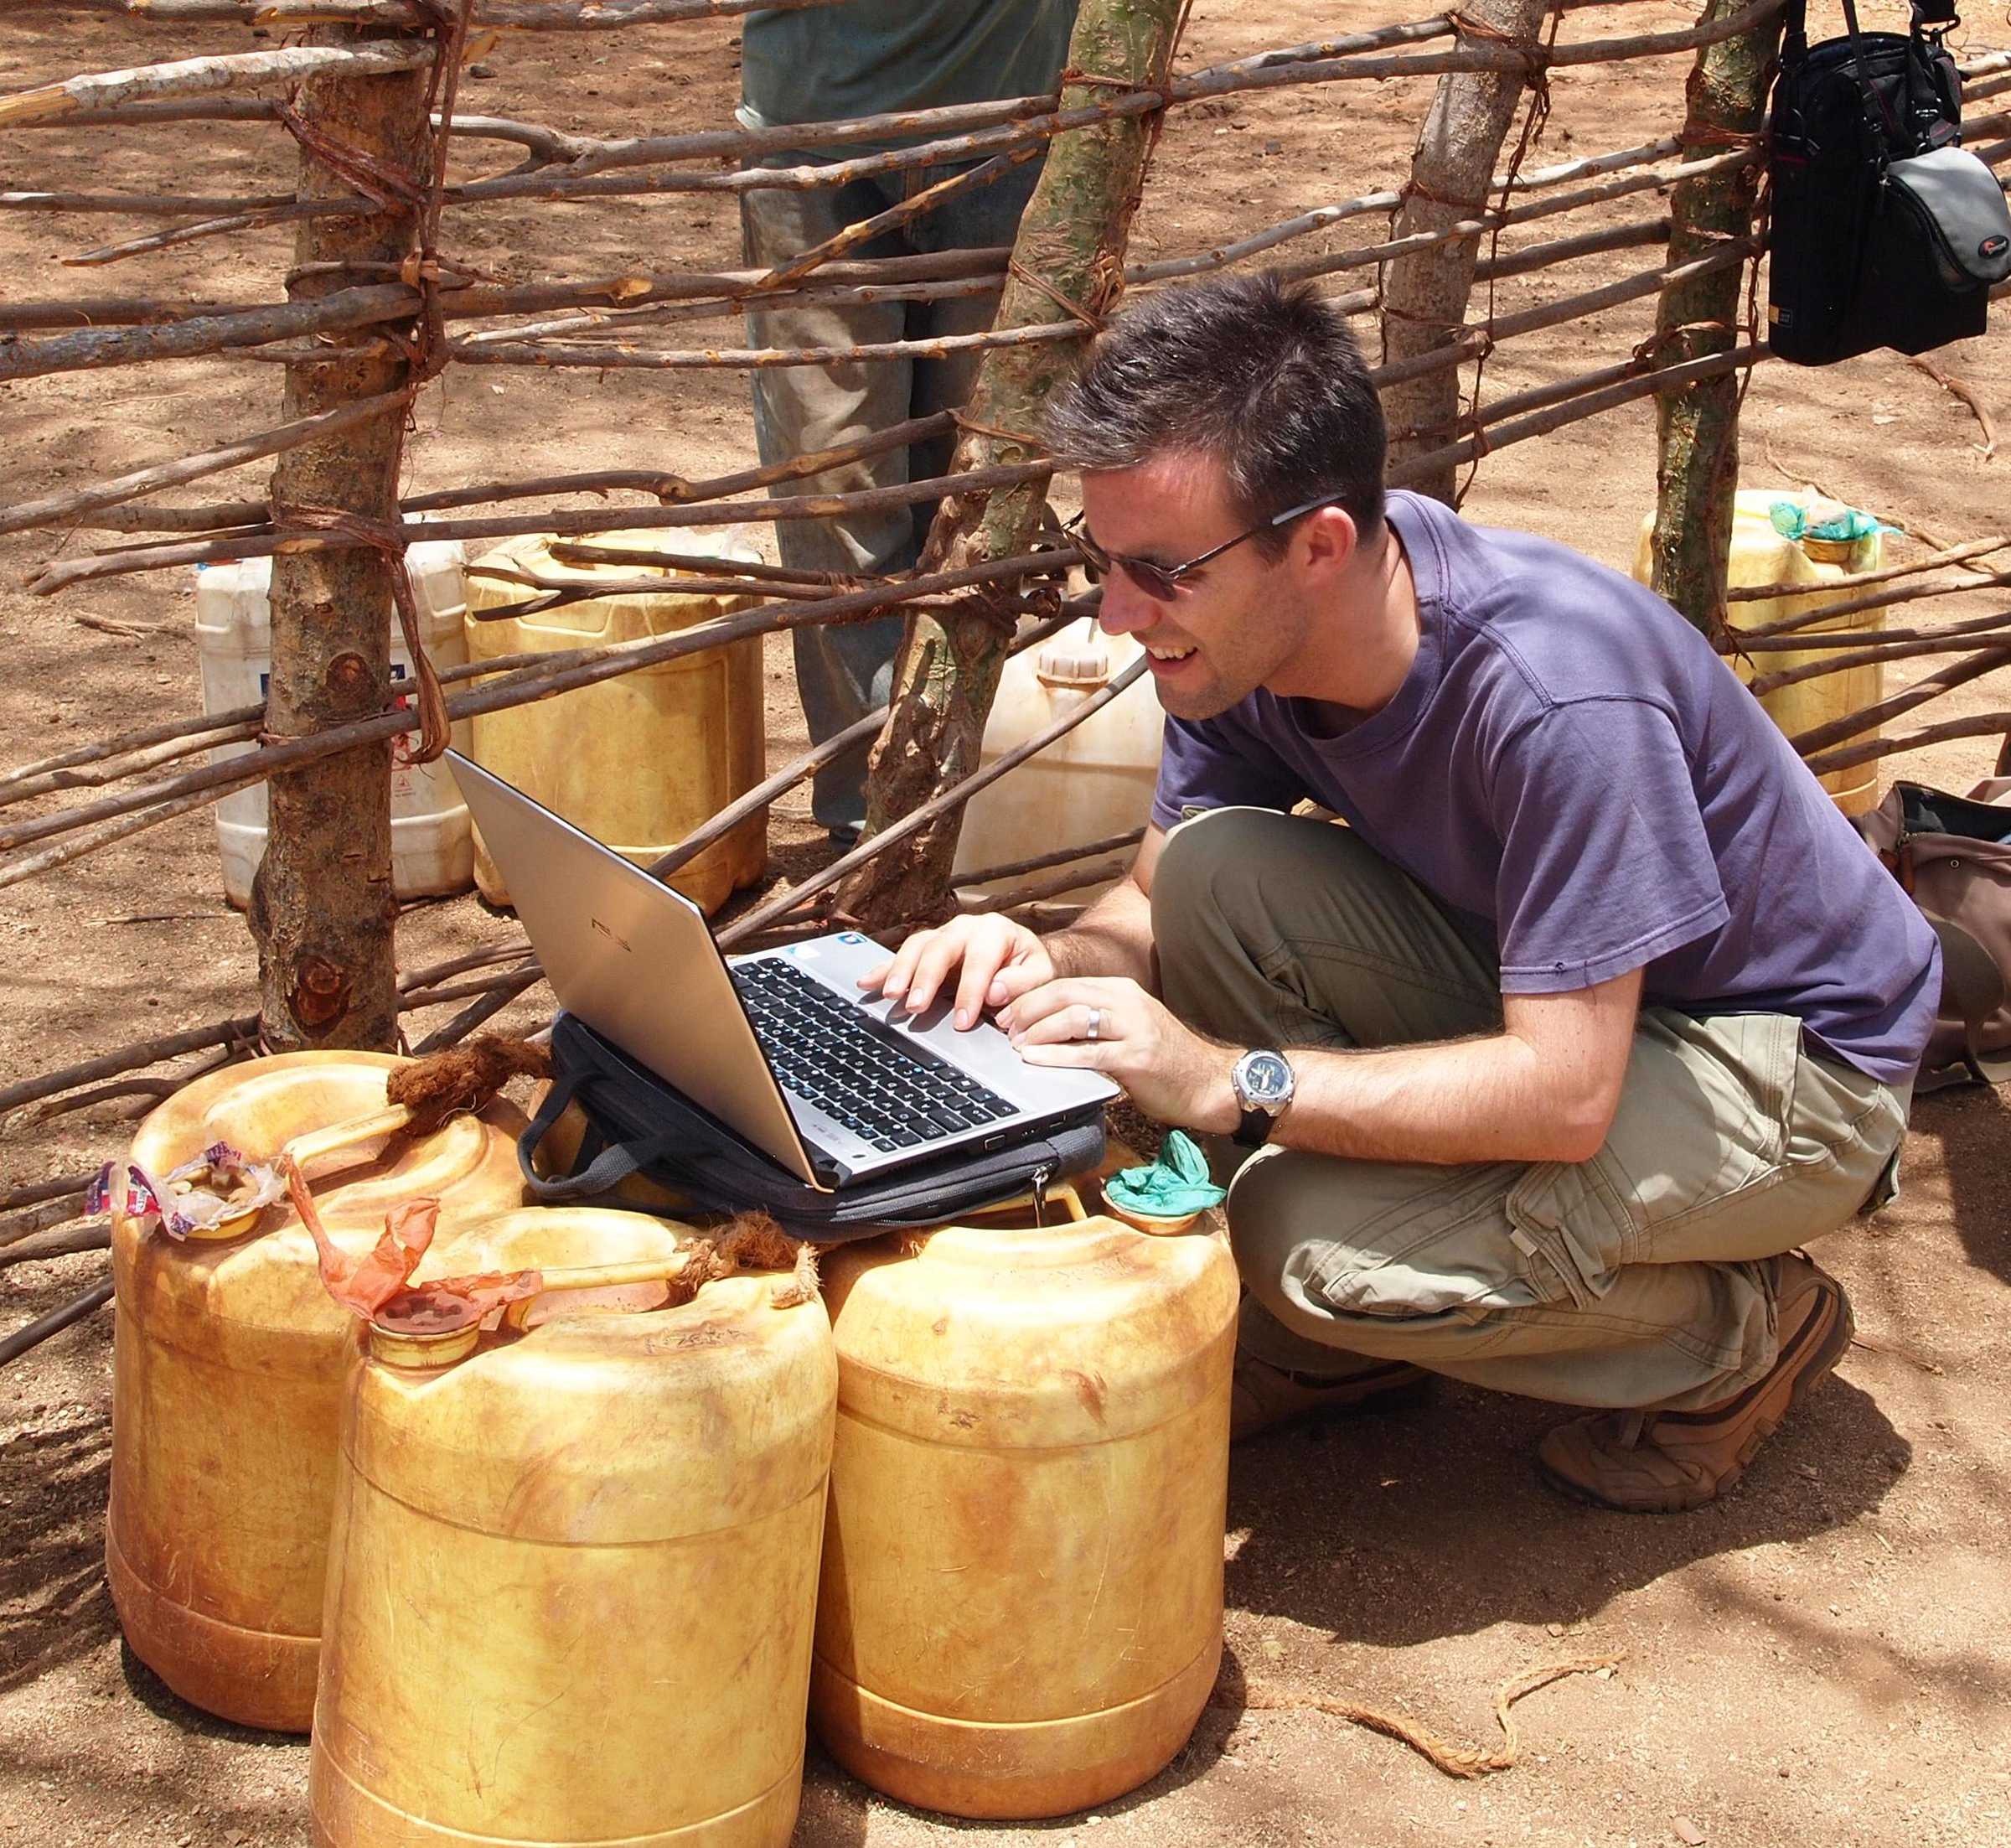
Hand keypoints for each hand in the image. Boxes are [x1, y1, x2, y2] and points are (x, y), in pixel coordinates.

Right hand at [861, 914, 1056, 1030]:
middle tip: (915, 1007)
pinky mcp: (927, 947)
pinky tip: (867, 982)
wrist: (1021, 953)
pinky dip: (883, 969)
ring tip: (891, 996)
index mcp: (996, 931)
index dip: (970, 991)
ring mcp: (943, 935)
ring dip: (900, 971)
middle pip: (940, 948)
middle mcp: (965, 927)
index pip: (979, 961)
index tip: (962, 1021)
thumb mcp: (1040, 974)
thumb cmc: (1028, 966)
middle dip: (926, 978)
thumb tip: (995, 992)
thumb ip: (1022, 982)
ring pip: (916, 947)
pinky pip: (902, 955)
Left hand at [1001, 977, 1239, 1132]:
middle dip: (1027, 1009)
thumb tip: (1045, 1025)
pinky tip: (1035, 1060)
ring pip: (1073, 1019)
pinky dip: (1055, 1056)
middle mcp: (1128, 1002)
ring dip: (1037, 1031)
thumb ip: (1095, 1019)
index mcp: (1122, 990)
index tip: (1007, 1011)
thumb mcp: (1129, 1026)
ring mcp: (1134, 1028)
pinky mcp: (1136, 1057)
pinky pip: (1087, 1053)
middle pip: (1064, 995)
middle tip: (1004, 1027)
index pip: (1066, 984)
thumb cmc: (1163, 1058)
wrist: (1208, 1081)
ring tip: (1016, 1044)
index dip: (1030, 996)